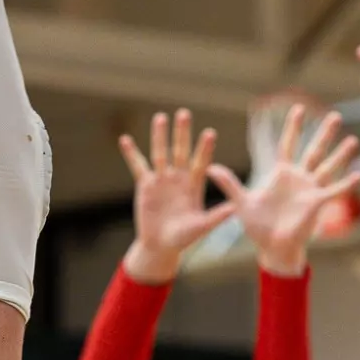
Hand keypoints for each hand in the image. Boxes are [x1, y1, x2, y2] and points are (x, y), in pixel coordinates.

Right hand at [117, 109, 237, 284]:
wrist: (161, 245)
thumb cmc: (183, 238)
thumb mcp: (201, 227)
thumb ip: (217, 217)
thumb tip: (235, 208)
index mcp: (194, 185)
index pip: (201, 162)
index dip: (204, 148)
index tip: (209, 133)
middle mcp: (179, 177)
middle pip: (181, 151)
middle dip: (182, 133)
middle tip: (184, 114)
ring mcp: (162, 180)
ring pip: (160, 153)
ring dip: (160, 136)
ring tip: (160, 117)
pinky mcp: (146, 185)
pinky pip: (138, 166)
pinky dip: (131, 153)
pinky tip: (125, 140)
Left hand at [224, 106, 359, 276]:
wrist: (271, 247)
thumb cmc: (258, 226)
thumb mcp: (241, 202)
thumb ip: (229, 184)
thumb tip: (209, 167)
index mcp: (281, 174)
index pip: (287, 144)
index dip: (293, 127)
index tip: (299, 108)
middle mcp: (299, 178)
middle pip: (313, 150)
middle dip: (323, 134)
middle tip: (335, 115)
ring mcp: (310, 190)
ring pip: (327, 167)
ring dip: (340, 154)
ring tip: (353, 140)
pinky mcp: (316, 204)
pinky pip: (333, 192)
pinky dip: (345, 184)